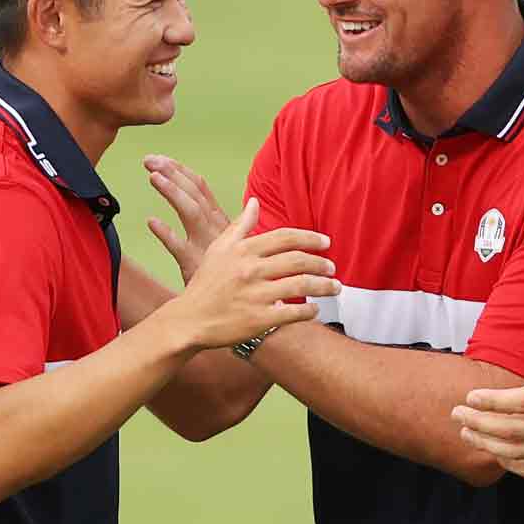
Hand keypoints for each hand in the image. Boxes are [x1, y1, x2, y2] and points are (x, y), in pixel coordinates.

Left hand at [143, 154, 230, 282]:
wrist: (238, 300)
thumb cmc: (230, 272)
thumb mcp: (232, 242)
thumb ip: (226, 220)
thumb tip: (235, 201)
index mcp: (220, 220)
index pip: (200, 187)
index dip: (181, 171)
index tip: (161, 159)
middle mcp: (215, 228)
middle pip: (194, 193)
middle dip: (173, 173)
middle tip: (151, 160)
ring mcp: (205, 244)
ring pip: (190, 212)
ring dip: (173, 193)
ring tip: (154, 177)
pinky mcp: (195, 265)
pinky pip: (179, 247)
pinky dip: (166, 233)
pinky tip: (152, 222)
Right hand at [171, 198, 338, 349]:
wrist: (188, 321)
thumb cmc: (205, 285)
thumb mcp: (218, 250)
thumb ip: (240, 226)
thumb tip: (255, 202)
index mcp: (243, 251)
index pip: (285, 238)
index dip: (310, 238)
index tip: (326, 243)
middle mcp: (250, 270)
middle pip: (298, 261)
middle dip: (321, 264)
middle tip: (332, 268)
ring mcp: (255, 295)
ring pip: (301, 285)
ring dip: (324, 286)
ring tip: (335, 287)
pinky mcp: (259, 319)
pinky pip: (293, 313)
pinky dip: (309, 311)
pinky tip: (316, 310)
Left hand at [450, 314, 523, 476]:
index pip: (521, 403)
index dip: (492, 402)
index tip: (469, 397)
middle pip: (512, 431)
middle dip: (479, 424)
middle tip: (455, 415)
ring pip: (518, 453)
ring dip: (488, 444)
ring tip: (467, 433)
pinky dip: (510, 464)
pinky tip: (495, 453)